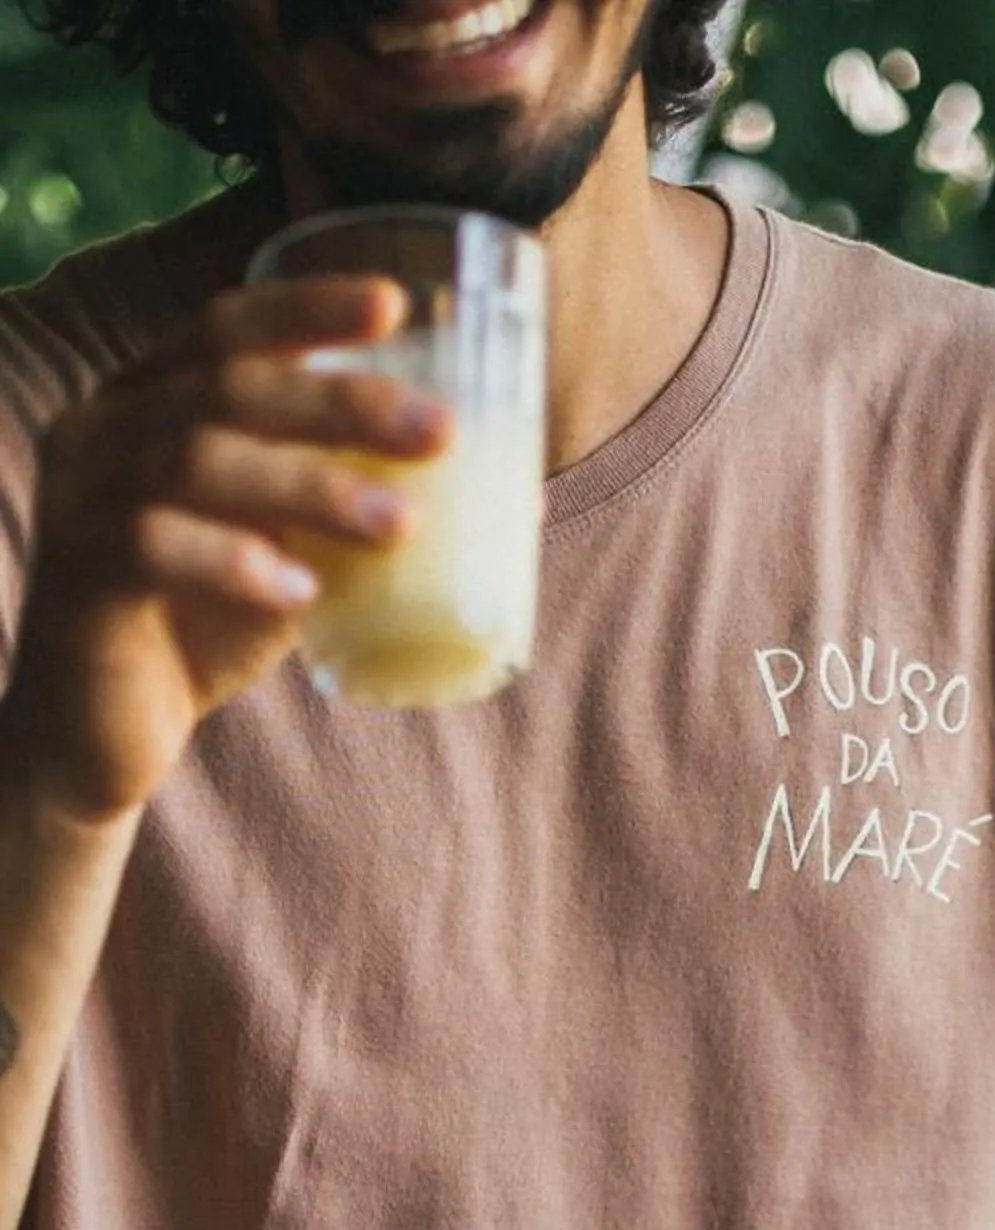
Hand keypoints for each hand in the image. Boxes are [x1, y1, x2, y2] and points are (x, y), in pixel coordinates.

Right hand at [5, 276, 453, 826]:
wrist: (102, 736)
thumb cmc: (204, 632)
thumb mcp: (285, 552)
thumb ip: (341, 512)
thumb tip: (491, 495)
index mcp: (151, 401)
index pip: (227, 327)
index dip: (307, 307)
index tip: (397, 304)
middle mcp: (106, 428)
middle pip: (227, 386)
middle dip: (343, 403)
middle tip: (439, 432)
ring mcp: (84, 495)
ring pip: (197, 459)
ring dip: (311, 486)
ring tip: (399, 523)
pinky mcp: (80, 572)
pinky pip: (155, 545)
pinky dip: (235, 563)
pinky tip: (298, 591)